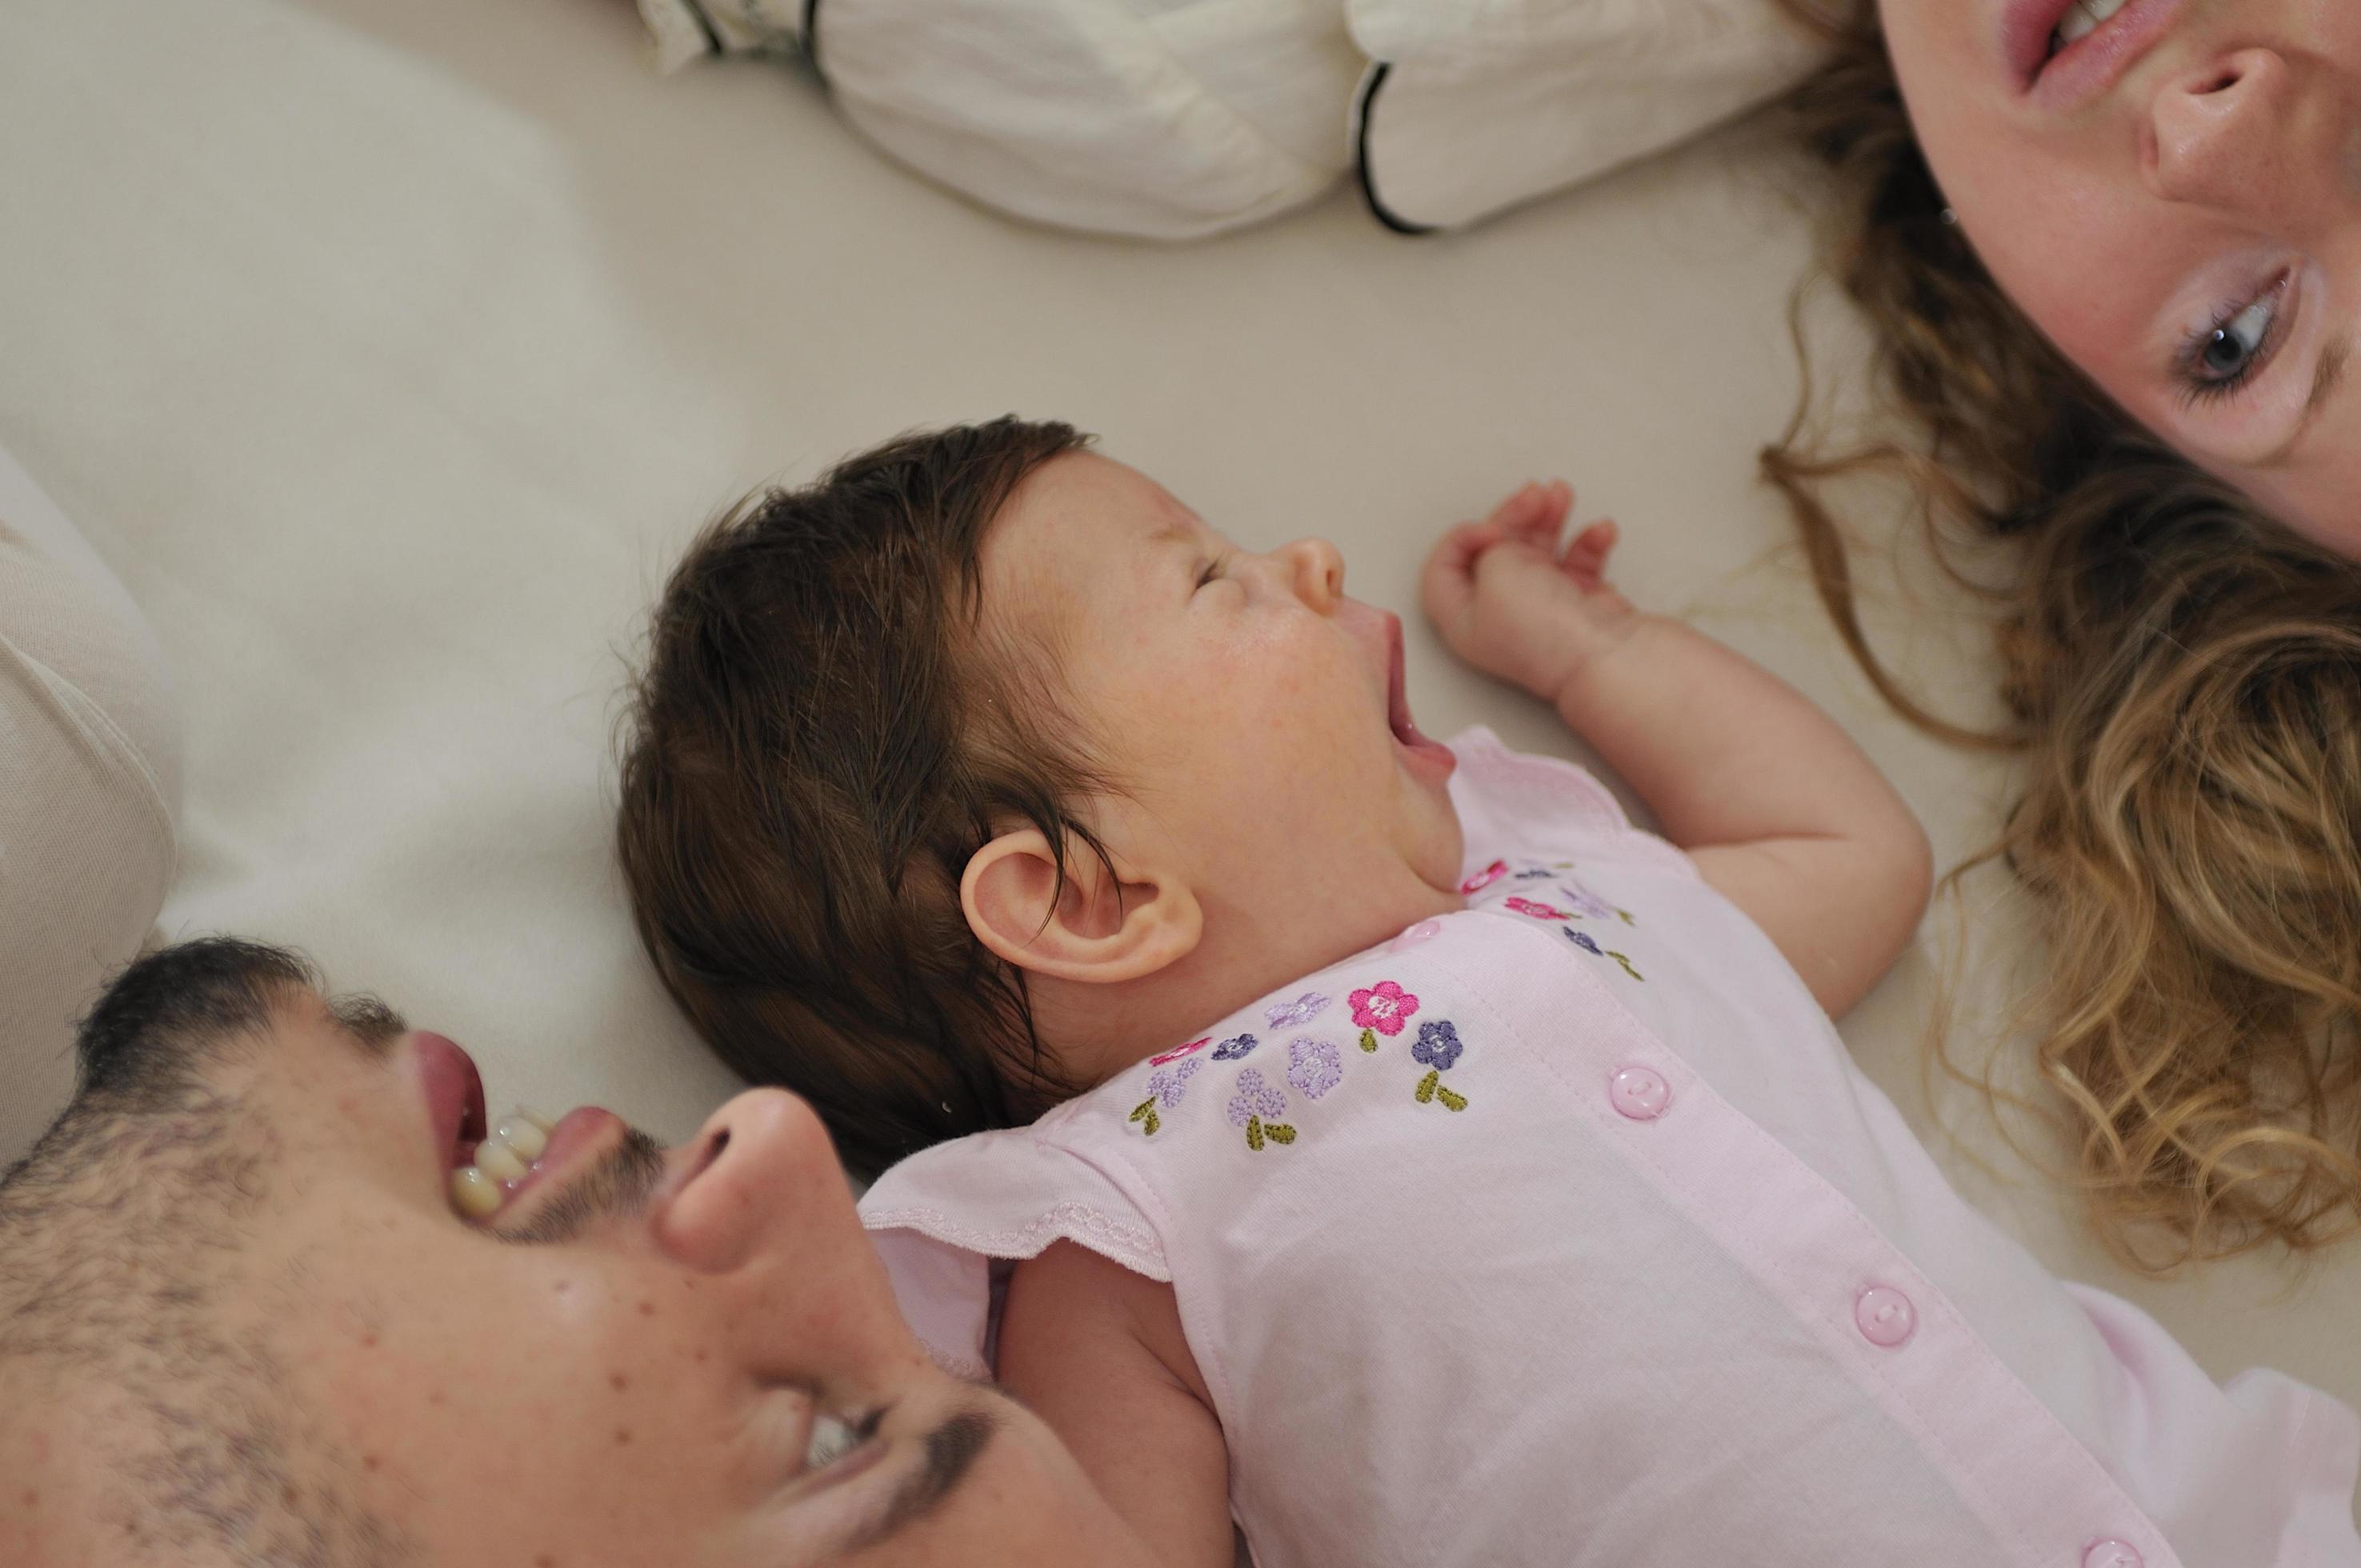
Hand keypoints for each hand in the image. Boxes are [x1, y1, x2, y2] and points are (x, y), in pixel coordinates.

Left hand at [1420, 481, 1642, 704]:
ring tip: (1562, 494)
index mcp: (1465, 618)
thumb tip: (1504, 544)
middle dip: (1514, 514)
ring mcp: (1543, 609)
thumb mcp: (1495, 570)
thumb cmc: (1544, 628)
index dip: (1460, 540)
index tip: (1489, 530)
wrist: (1604, 655)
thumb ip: (1489, 547)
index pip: (1444, 571)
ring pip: (1538, 551)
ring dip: (1549, 517)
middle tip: (1534, 493)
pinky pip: (1579, 562)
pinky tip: (1600, 531)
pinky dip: (1588, 542)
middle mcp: (1500, 615)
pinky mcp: (1580, 604)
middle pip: (1495, 552)